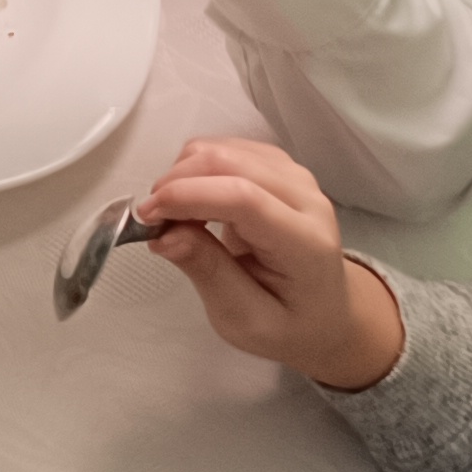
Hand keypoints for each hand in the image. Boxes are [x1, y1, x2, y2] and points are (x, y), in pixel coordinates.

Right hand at [134, 136, 402, 389]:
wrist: (324, 311)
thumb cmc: (287, 323)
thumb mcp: (245, 320)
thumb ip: (208, 274)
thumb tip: (165, 235)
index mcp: (306, 244)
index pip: (244, 198)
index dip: (187, 197)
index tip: (147, 218)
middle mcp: (308, 199)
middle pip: (229, 162)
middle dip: (176, 183)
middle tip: (154, 221)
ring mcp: (296, 177)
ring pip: (222, 149)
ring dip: (183, 174)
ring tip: (177, 216)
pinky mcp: (281, 167)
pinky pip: (225, 148)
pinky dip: (196, 168)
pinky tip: (196, 200)